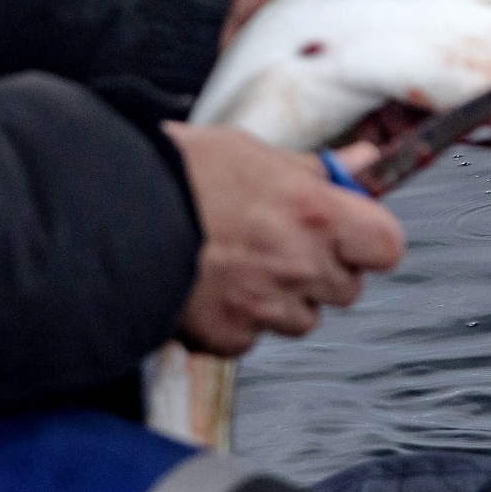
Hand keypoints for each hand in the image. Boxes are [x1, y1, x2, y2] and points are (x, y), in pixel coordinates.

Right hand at [163, 122, 404, 355]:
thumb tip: (364, 162)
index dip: (371, 241)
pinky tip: (211, 288)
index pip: (387, 246)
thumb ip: (316, 170)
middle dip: (324, 270)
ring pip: (303, 318)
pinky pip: (252, 338)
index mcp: (314, 213)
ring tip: (240, 263)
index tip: (354, 231)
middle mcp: (298, 264)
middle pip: (347, 288)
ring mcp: (265, 306)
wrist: (103, 210)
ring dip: (284, 299)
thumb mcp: (255, 153)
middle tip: (283, 243)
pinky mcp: (227, 336)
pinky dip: (238, 321)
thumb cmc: (177, 171)